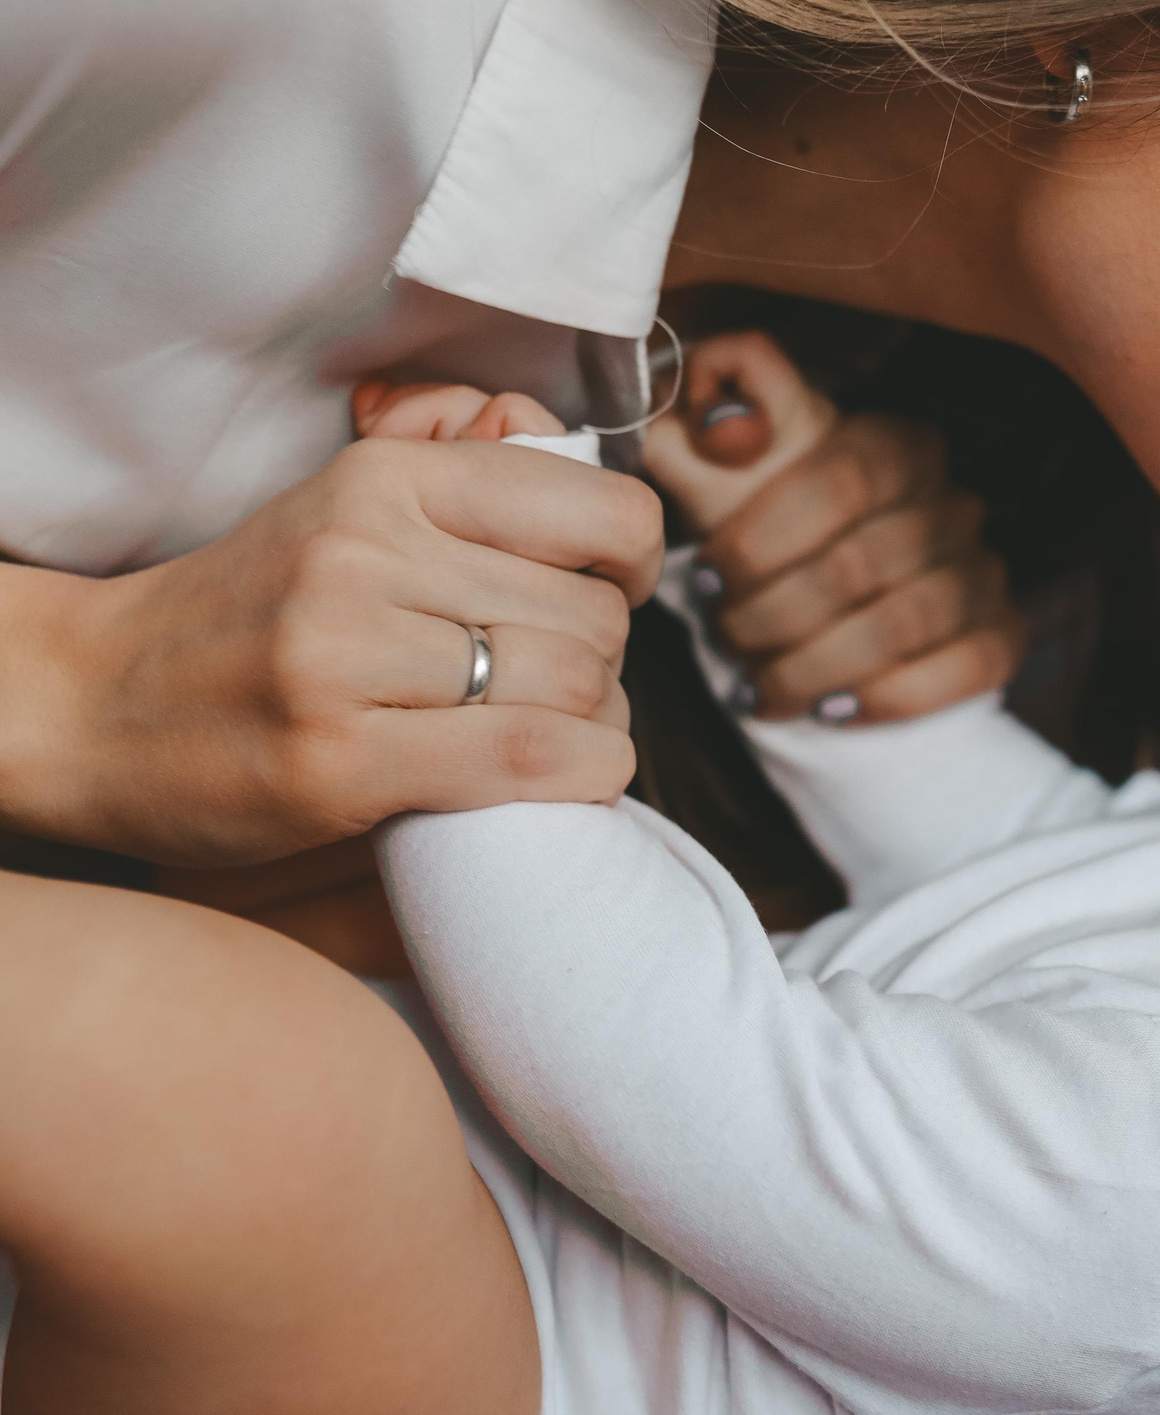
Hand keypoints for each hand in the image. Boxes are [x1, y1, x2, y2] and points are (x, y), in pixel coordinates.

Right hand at [4, 434, 661, 865]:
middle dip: (604, 663)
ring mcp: (347, 659)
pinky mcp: (342, 762)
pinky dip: (583, 776)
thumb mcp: (348, 510)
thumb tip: (579, 460)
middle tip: (558, 684)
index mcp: (382, 479)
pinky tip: (566, 777)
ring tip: (552, 732)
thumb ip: (464, 477)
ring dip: (595, 726)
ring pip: (576, 690)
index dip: (635, 561)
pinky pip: (534, 760)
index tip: (614, 590)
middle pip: (594, 617)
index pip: (599, 510)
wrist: (91, 703)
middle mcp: (365, 555)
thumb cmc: (252, 614)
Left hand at [644, 331, 1024, 725]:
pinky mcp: (1002, 635)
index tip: (707, 578)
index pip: (842, 479)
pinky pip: (960, 672)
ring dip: (816, 666)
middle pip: (863, 562)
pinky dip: (885, 699)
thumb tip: (718, 424)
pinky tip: (829, 709)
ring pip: (905, 624)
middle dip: (776, 615)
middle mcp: (951, 502)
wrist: (835, 609)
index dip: (765, 537)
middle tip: (728, 640)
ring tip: (761, 690)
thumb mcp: (727, 480)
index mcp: (892, 445)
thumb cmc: (774, 538)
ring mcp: (984, 570)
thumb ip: (705, 434)